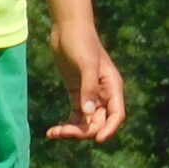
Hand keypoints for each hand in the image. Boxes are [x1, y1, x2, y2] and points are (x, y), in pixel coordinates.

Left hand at [46, 22, 125, 141]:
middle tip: (62, 132)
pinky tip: (52, 131)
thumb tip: (89, 114)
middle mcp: (103, 93)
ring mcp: (89, 94)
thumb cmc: (81, 41)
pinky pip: (75, 116)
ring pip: (86, 122)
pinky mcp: (76, 93)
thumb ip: (89, 88)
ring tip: (53, 133)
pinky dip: (66, 125)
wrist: (67, 27)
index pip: (116, 115)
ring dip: (72, 131)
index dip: (109, 129)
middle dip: (83, 131)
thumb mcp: (86, 64)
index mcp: (112, 86)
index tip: (97, 140)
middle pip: (99, 123)